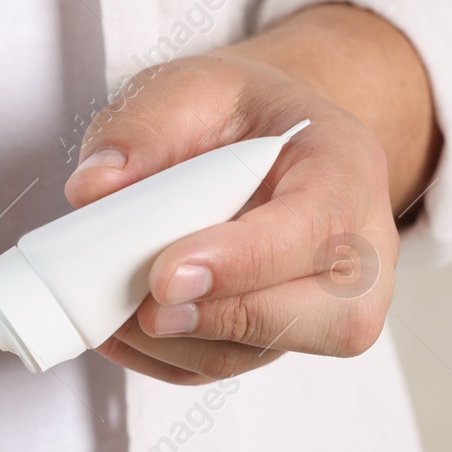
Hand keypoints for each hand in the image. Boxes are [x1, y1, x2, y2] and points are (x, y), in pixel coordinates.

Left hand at [64, 4, 440, 383]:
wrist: (267, 140)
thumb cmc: (240, 114)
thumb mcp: (193, 85)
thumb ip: (143, 126)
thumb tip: (93, 188)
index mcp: (347, 170)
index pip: (316, 228)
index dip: (243, 261)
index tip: (166, 274)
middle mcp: (358, 250)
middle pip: (322, 316)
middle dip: (222, 318)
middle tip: (144, 310)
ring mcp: (328, 306)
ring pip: (266, 351)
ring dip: (180, 343)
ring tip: (112, 315)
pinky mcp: (282, 339)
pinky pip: (227, 366)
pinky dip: (165, 357)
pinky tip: (118, 331)